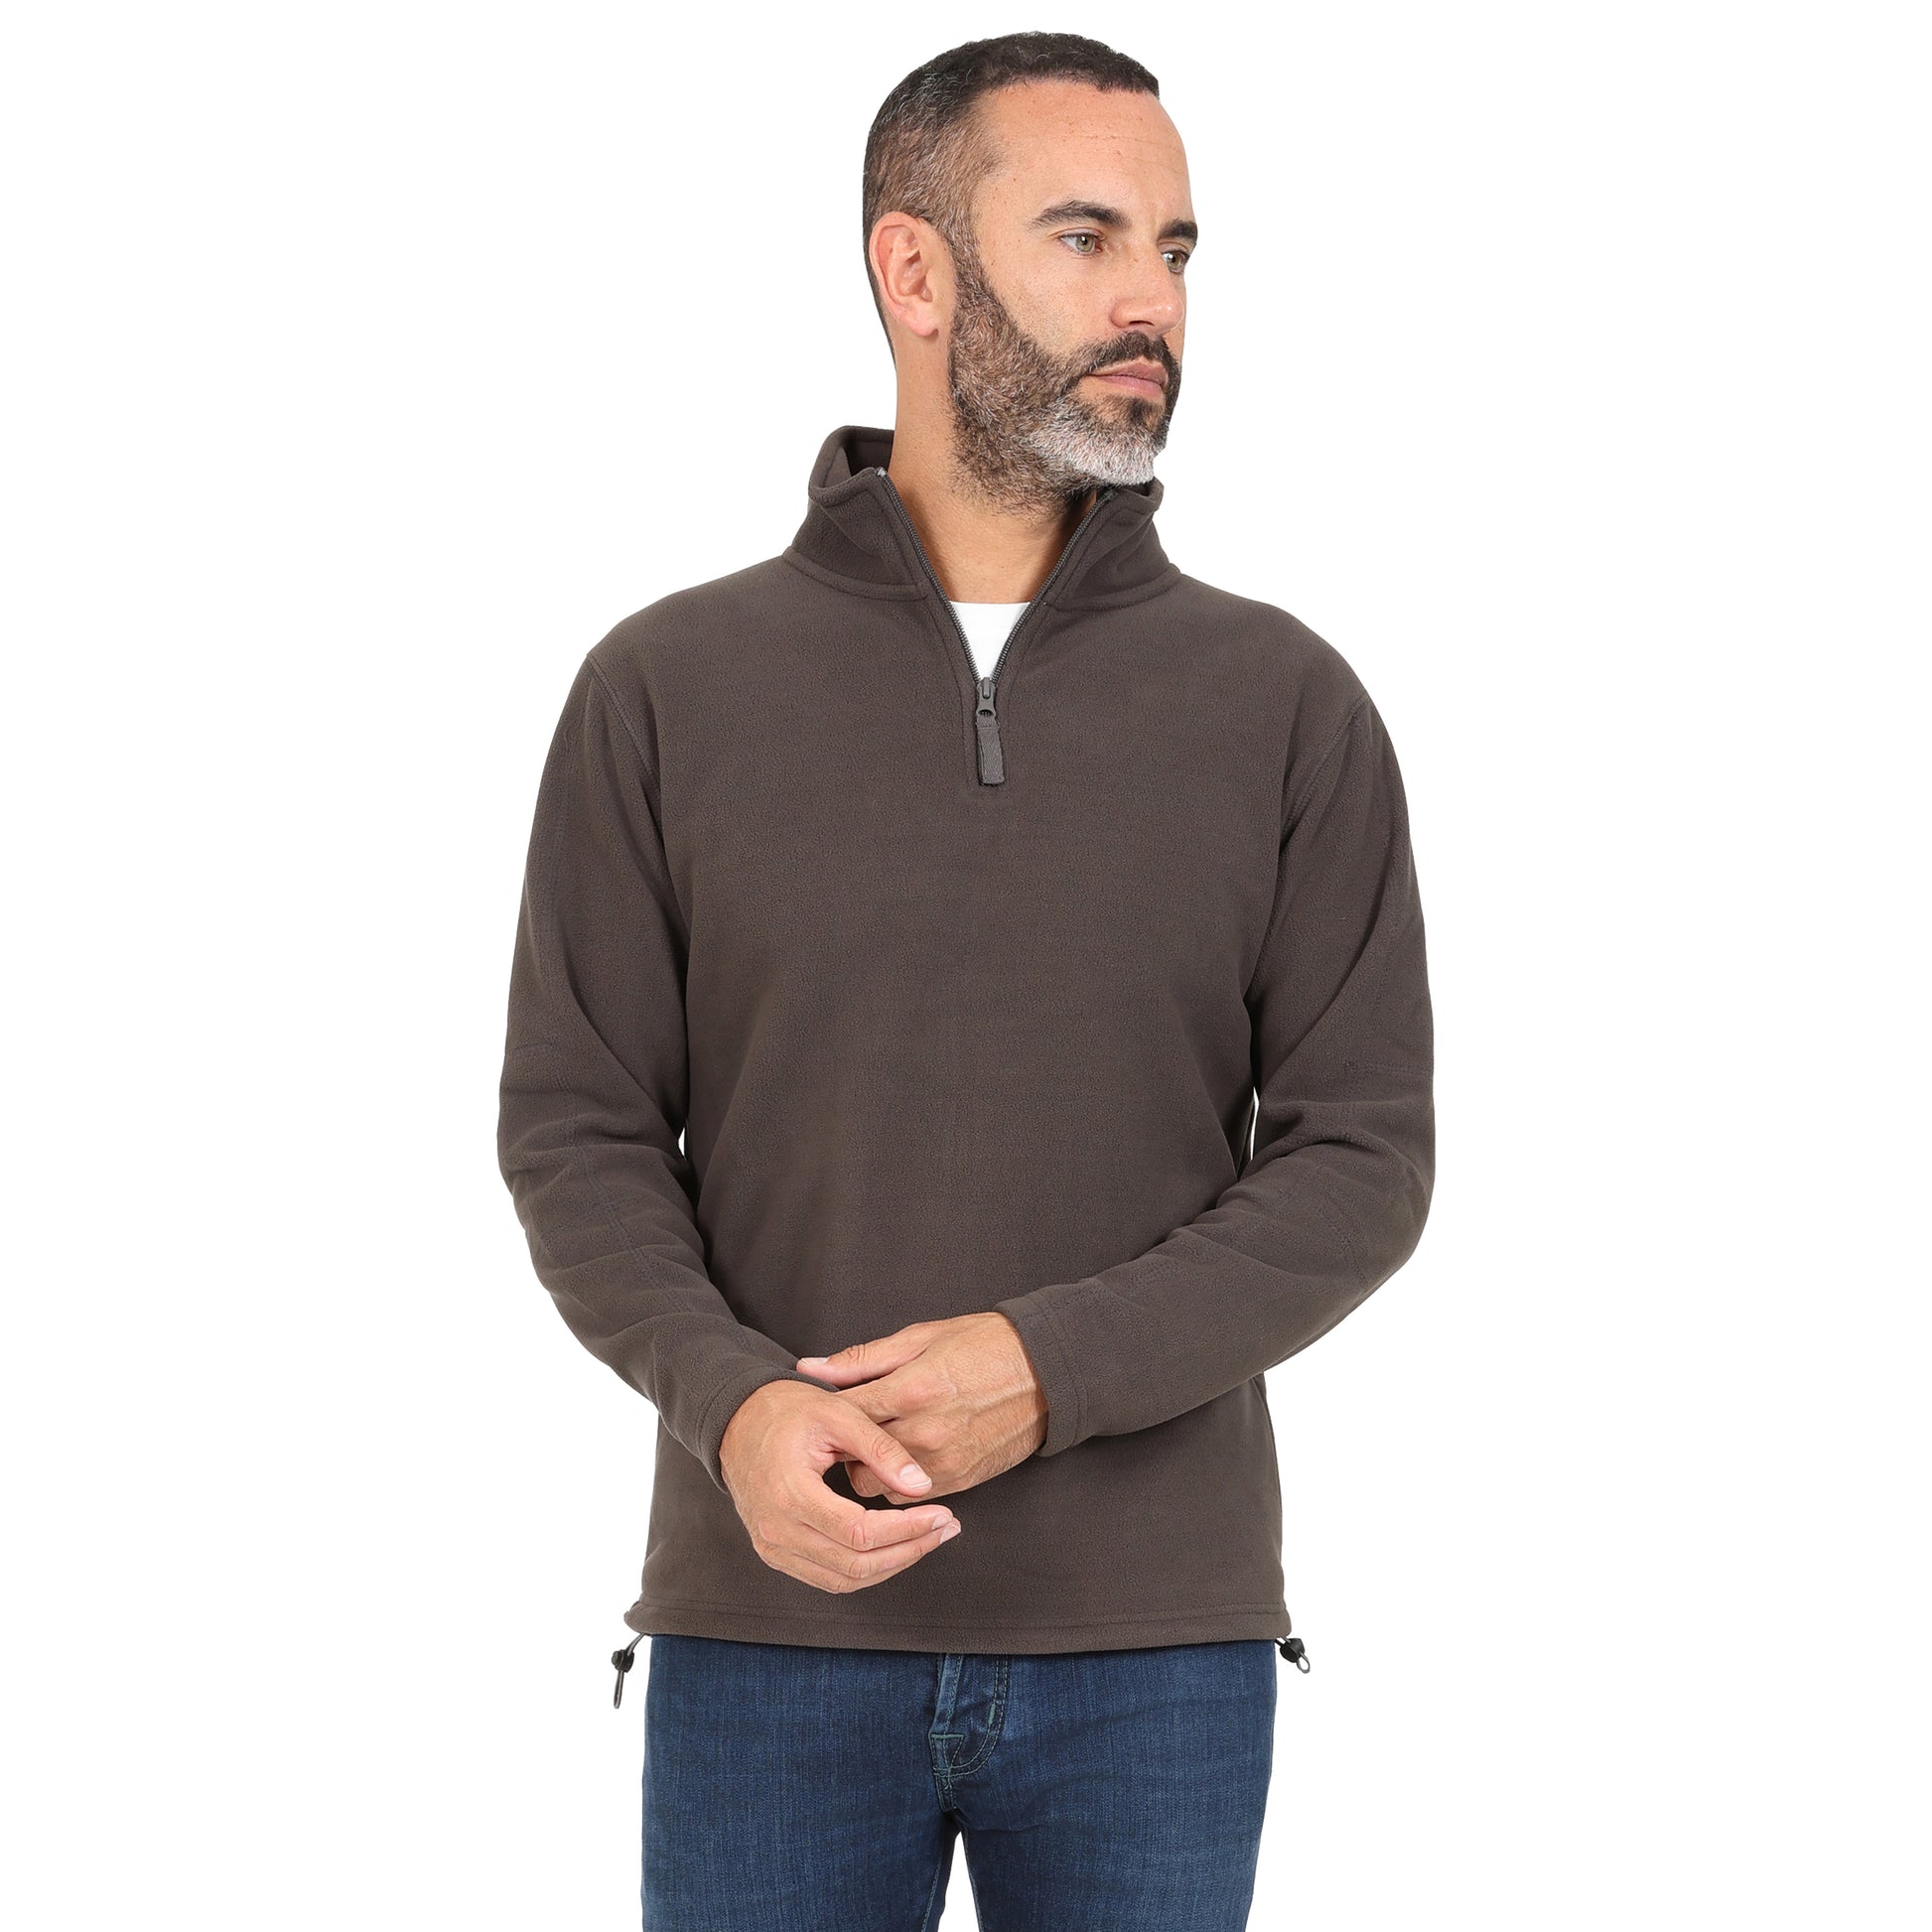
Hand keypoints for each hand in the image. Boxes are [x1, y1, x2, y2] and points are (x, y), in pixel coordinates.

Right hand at [718, 1380, 962, 1593]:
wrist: (737, 1420)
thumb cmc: (785, 1410)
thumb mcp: (838, 1413)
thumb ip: (881, 1449)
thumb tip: (922, 1486)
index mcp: (790, 1493)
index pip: (859, 1532)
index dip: (907, 1529)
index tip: (942, 1514)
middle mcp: (776, 1529)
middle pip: (855, 1565)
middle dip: (909, 1550)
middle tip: (945, 1528)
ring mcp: (772, 1546)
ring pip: (843, 1579)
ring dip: (892, 1565)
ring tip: (927, 1539)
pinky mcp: (775, 1552)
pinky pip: (827, 1578)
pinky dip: (866, 1570)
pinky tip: (894, 1548)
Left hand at [795, 1313, 1047, 1501]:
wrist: (1048, 1372)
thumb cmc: (984, 1344)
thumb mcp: (920, 1337)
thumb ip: (861, 1360)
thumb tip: (809, 1369)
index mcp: (910, 1389)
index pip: (843, 1416)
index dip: (825, 1415)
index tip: (819, 1413)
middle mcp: (924, 1432)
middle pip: (852, 1459)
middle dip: (844, 1448)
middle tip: (847, 1432)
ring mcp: (944, 1461)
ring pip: (876, 1486)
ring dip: (870, 1469)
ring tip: (879, 1444)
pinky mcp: (961, 1480)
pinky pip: (909, 1496)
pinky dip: (900, 1481)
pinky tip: (906, 1456)